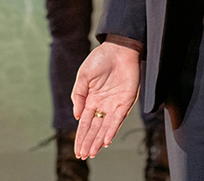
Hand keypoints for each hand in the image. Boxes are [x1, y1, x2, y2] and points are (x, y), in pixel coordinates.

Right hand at [71, 42, 139, 159]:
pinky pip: (118, 119)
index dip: (81, 136)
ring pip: (105, 127)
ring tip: (92, 153)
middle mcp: (103, 105)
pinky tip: (105, 140)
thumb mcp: (83, 76)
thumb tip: (77, 117)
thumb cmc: (100, 59)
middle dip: (88, 142)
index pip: (85, 123)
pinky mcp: (126, 102)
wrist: (119, 48)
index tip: (77, 150)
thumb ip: (78, 96)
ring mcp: (115, 104)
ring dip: (99, 140)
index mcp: (92, 100)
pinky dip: (112, 130)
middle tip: (83, 156)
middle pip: (95, 128)